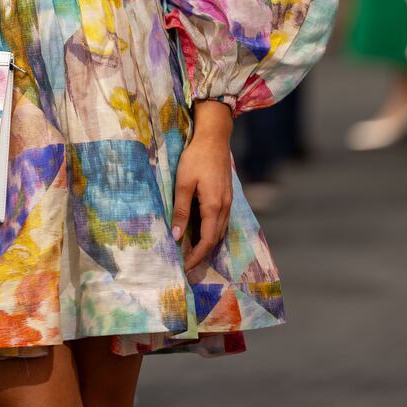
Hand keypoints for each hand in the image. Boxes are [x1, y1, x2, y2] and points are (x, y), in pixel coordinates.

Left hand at [171, 100, 232, 272]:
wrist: (214, 138)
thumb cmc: (196, 158)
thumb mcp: (183, 183)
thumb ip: (181, 210)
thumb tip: (177, 236)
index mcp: (214, 207)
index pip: (207, 241)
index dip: (196, 256)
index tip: (185, 267)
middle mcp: (225, 208)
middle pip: (215, 239)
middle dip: (202, 253)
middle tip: (186, 263)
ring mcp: (228, 202)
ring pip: (220, 231)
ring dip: (207, 243)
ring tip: (191, 250)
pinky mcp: (227, 196)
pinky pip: (221, 221)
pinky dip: (211, 231)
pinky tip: (200, 230)